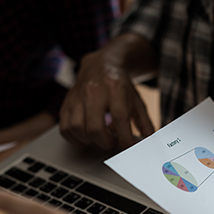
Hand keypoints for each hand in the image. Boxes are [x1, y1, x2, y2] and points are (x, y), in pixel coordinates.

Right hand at [59, 34, 157, 149]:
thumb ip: (144, 120)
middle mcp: (93, 91)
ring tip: (100, 139)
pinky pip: (65, 128)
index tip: (129, 147)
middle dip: (106, 142)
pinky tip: (87, 137)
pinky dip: (75, 138)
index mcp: (114, 87)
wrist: (100, 65)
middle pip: (95, 127)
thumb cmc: (119, 85)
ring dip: (90, 141)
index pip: (120, 118)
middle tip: (113, 143)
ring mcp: (77, 96)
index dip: (125, 138)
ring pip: (77, 128)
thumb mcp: (136, 99)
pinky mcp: (66, 102)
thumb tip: (148, 139)